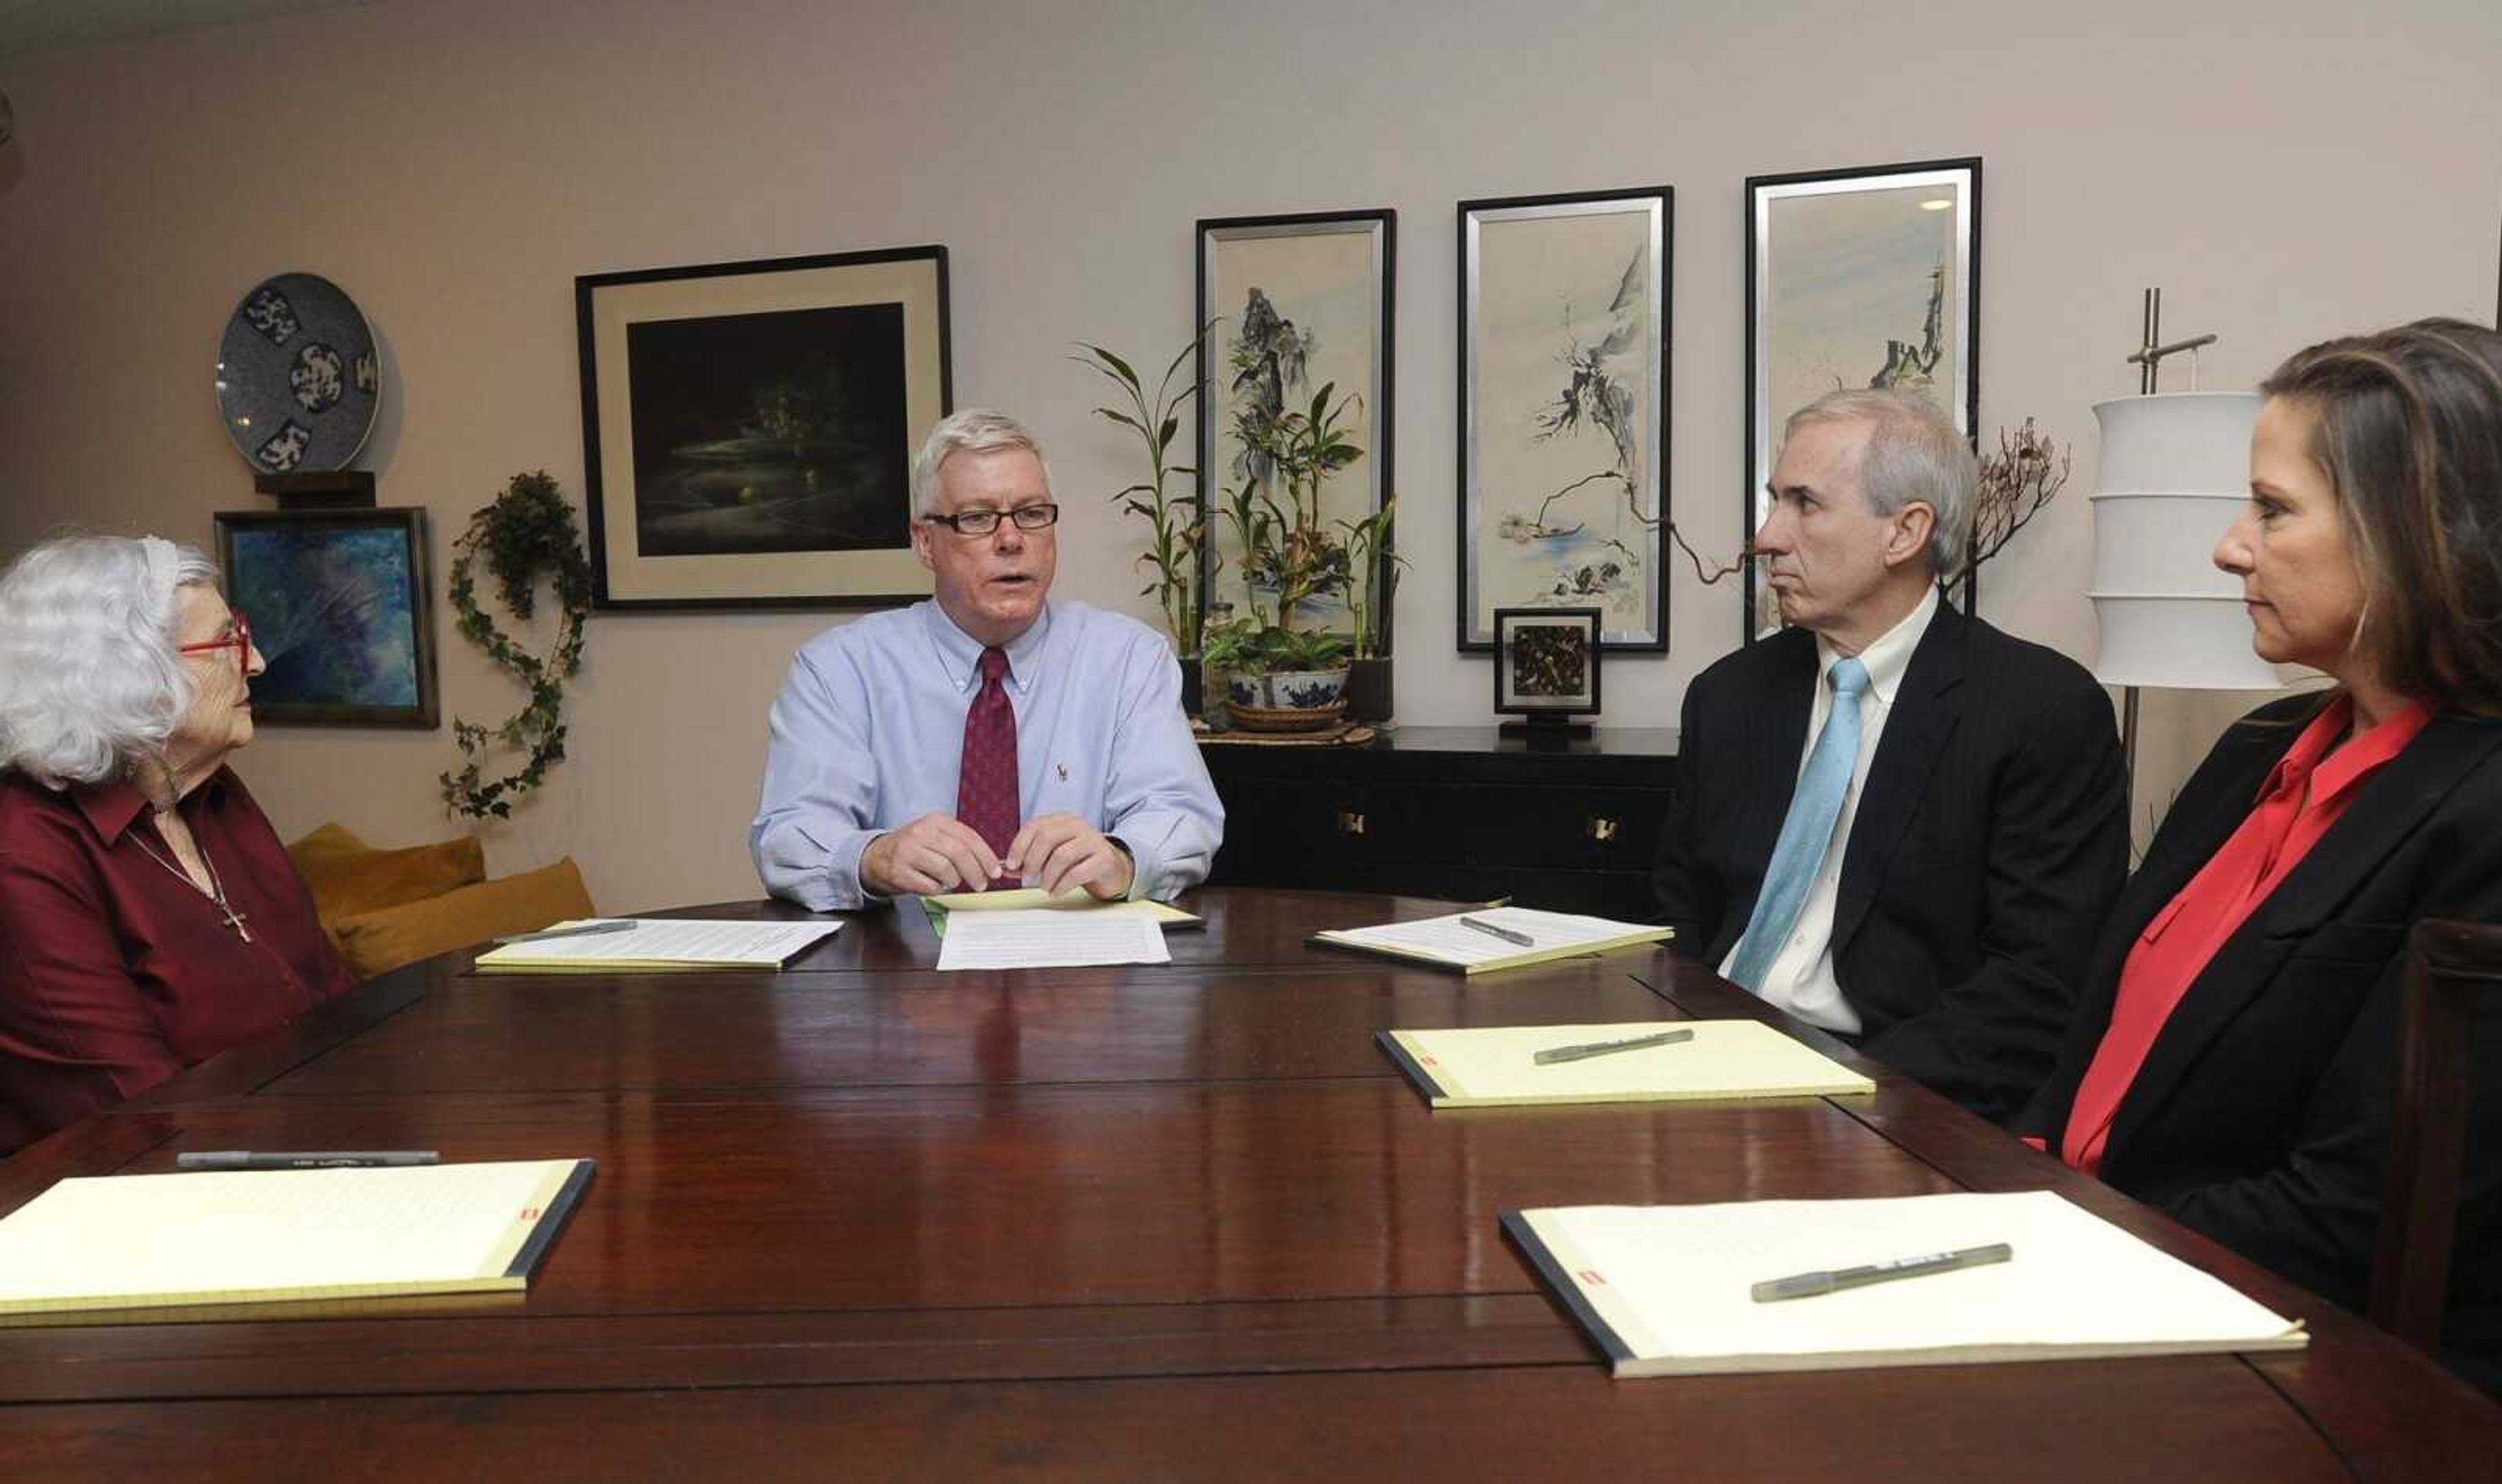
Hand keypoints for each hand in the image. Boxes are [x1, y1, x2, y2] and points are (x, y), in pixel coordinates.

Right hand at [860, 813, 1004, 896]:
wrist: (876, 856)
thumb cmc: (914, 849)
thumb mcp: (936, 837)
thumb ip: (961, 845)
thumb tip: (990, 864)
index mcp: (936, 821)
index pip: (969, 837)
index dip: (986, 856)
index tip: (995, 871)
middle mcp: (921, 832)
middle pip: (959, 853)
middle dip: (976, 872)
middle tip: (982, 884)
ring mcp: (908, 851)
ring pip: (945, 869)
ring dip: (955, 881)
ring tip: (953, 882)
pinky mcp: (898, 871)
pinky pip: (929, 885)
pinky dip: (937, 889)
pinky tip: (934, 886)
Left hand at [1005, 813, 1133, 899]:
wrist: (1113, 868)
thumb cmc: (1079, 861)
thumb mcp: (1052, 856)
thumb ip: (1029, 860)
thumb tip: (1006, 868)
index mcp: (1062, 820)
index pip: (1035, 826)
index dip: (1020, 845)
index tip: (1012, 864)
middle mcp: (1078, 826)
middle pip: (1047, 838)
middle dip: (1032, 860)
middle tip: (1027, 878)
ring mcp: (1093, 840)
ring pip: (1062, 855)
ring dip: (1048, 876)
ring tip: (1044, 887)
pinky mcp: (1104, 859)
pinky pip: (1077, 872)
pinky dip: (1062, 885)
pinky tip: (1056, 892)